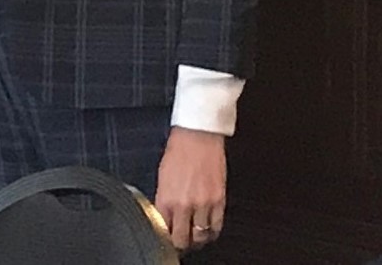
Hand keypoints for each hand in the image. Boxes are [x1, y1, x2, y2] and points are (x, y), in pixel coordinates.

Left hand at [154, 126, 226, 249]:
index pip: (164, 231)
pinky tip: (208, 231)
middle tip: (180, 243)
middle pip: (183, 239)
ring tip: (194, 238)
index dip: (165, 238)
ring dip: (197, 240)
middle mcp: (185, 204)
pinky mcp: (219, 201)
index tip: (166, 240)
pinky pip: (217, 227)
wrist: (197, 137)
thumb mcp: (162, 177)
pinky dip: (212, 232)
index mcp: (166, 198)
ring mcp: (203, 204)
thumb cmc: (178, 152)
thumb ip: (163, 199)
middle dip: (180, 244)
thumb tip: (164, 216)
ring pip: (201, 237)